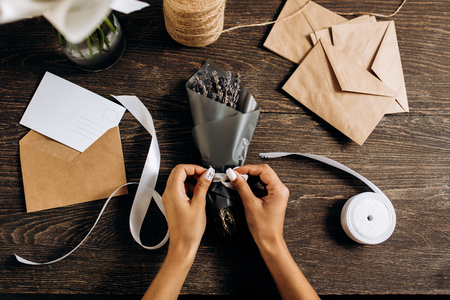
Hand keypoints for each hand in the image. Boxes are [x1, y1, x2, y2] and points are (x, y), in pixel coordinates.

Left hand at [144, 164, 213, 299]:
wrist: (183, 245)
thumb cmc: (189, 230)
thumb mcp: (199, 205)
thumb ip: (203, 186)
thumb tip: (207, 174)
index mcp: (173, 192)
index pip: (181, 169)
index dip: (194, 168)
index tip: (205, 172)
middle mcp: (168, 194)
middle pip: (178, 173)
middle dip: (193, 172)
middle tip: (205, 177)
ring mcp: (169, 199)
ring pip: (179, 180)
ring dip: (192, 181)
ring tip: (203, 188)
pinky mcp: (173, 204)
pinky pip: (180, 189)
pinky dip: (189, 188)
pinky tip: (198, 196)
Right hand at [226, 164, 288, 247]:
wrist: (269, 241)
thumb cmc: (264, 227)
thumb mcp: (250, 204)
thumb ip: (242, 187)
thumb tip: (233, 174)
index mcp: (279, 189)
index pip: (262, 170)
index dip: (247, 169)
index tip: (234, 171)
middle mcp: (281, 189)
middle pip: (264, 171)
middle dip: (248, 172)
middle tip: (235, 175)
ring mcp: (278, 193)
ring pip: (263, 177)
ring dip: (250, 177)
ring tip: (238, 180)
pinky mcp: (274, 197)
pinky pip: (263, 184)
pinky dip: (253, 183)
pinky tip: (244, 186)